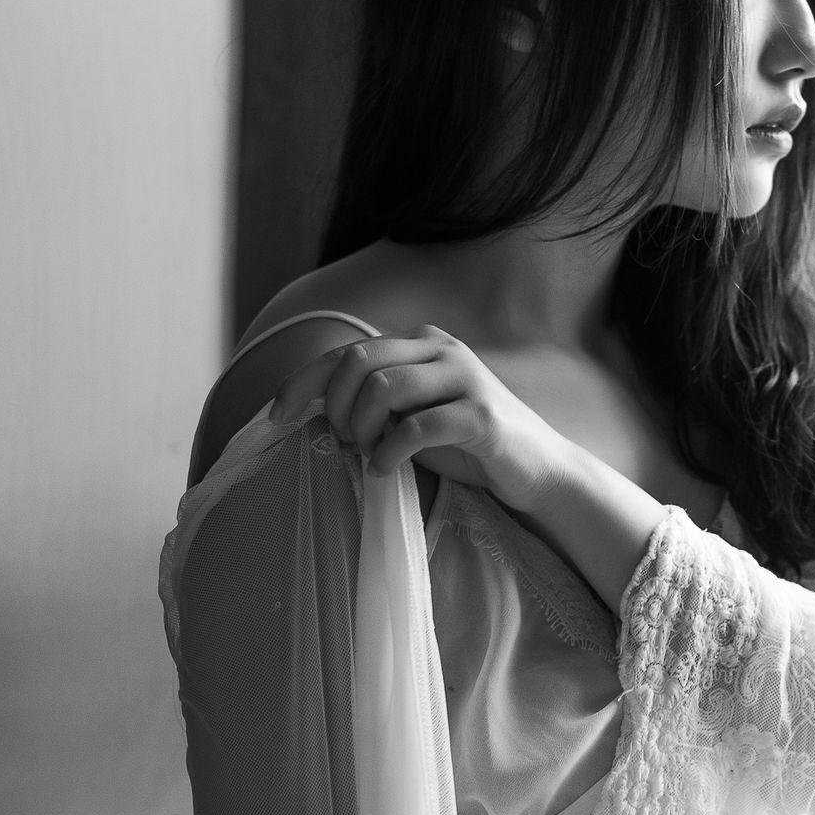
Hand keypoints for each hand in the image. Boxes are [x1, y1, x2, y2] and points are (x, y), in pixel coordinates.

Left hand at [270, 327, 568, 514]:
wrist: (536, 469)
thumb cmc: (468, 446)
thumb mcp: (412, 419)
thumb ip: (373, 407)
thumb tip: (314, 416)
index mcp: (421, 344)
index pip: (348, 351)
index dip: (304, 380)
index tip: (278, 414)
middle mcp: (442, 350)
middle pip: (360, 359)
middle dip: (336, 404)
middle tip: (343, 440)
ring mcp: (465, 378)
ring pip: (385, 385)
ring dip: (361, 425)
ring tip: (365, 452)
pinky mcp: (482, 416)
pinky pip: (418, 426)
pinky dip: (389, 451)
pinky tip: (384, 470)